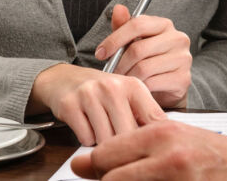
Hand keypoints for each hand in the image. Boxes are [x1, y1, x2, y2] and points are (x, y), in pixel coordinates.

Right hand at [29, 63, 164, 145]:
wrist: (63, 79)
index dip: (153, 138)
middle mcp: (113, 87)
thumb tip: (162, 140)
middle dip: (124, 144)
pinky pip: (85, 138)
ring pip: (106, 139)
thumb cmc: (100, 92)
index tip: (151, 147)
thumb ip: (145, 115)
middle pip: (128, 134)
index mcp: (134, 86)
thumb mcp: (127, 96)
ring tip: (101, 130)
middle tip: (119, 143)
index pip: (153, 120)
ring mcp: (90, 94)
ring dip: (103, 142)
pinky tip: (86, 126)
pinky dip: (86, 139)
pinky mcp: (70, 105)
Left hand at [70, 120, 226, 179]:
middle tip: (109, 178)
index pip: (105, 152)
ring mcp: (176, 179)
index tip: (88, 169)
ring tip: (138, 177)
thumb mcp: (174, 135)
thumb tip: (90, 160)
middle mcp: (167, 156)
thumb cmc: (210, 152)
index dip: (92, 165)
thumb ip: (135, 144)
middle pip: (110, 177)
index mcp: (161, 133)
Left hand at [95, 4, 192, 107]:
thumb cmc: (148, 61)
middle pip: (138, 49)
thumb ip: (124, 26)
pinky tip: (137, 88)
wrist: (167, 88)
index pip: (138, 24)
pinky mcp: (183, 78)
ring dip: (128, 77)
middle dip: (119, 64)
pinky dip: (139, 88)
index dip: (115, 39)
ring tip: (123, 81)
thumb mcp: (134, 42)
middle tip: (111, 73)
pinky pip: (152, 83)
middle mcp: (178, 38)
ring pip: (143, 68)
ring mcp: (183, 59)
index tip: (100, 53)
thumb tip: (118, 8)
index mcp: (165, 24)